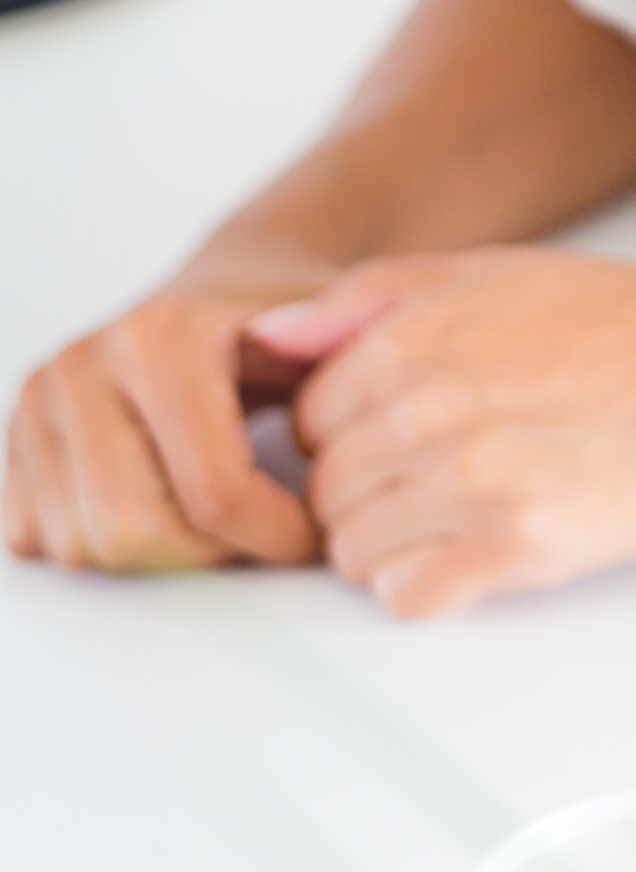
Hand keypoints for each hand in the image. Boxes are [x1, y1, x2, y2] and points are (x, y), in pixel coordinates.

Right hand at [2, 258, 330, 573]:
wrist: (219, 290)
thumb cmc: (277, 326)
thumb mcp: (336, 332)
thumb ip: (356, 372)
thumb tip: (359, 425)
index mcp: (155, 336)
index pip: (212, 493)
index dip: (273, 537)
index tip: (311, 534)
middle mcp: (78, 365)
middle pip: (132, 532)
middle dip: (205, 556)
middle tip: (254, 534)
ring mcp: (35, 403)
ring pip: (83, 546)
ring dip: (153, 554)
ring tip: (206, 517)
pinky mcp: (11, 440)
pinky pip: (39, 539)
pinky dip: (96, 544)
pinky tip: (148, 506)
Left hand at [247, 248, 635, 615]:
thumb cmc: (602, 331)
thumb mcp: (489, 276)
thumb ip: (370, 299)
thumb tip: (269, 335)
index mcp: (416, 341)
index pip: (308, 421)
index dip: (342, 437)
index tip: (389, 437)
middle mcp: (434, 410)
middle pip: (324, 490)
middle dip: (363, 495)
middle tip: (427, 482)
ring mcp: (471, 482)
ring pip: (352, 550)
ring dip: (388, 545)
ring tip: (451, 517)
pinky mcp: (512, 548)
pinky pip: (405, 595)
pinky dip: (423, 587)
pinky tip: (465, 556)